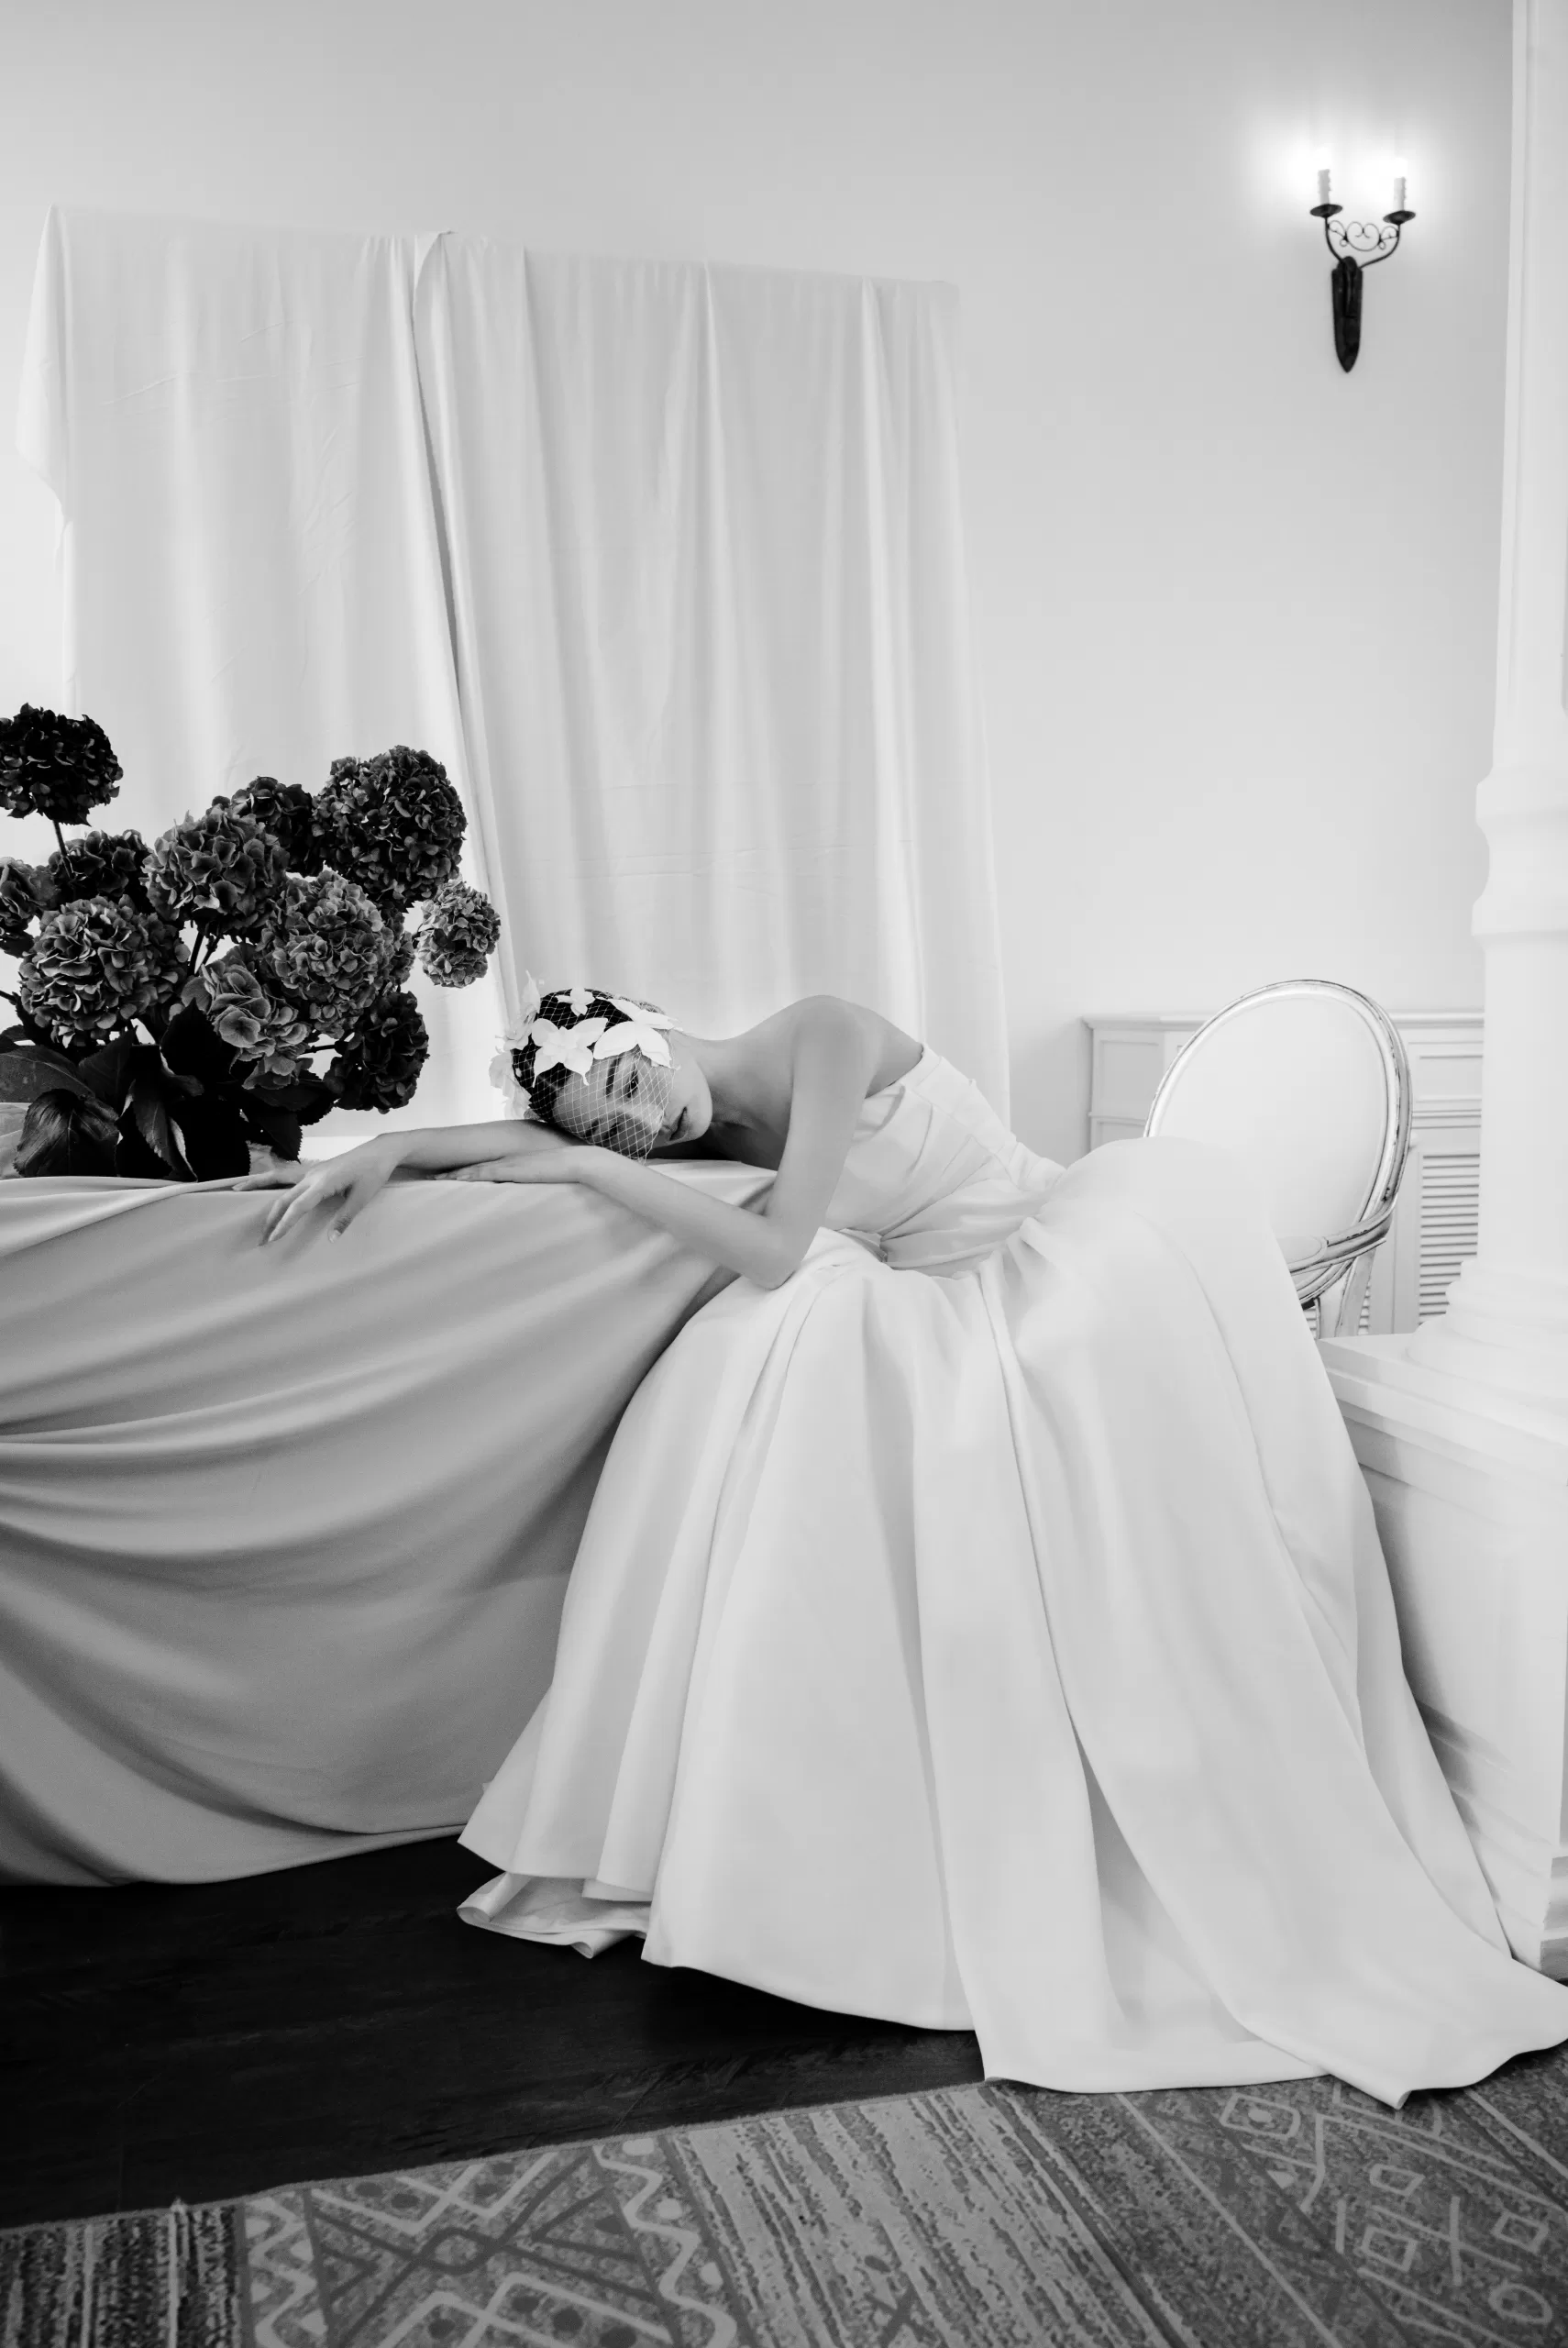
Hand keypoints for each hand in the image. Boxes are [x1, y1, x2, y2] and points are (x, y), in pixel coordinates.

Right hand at [244, 1140, 398, 1245]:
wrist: (379, 1151)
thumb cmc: (373, 1173)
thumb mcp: (363, 1198)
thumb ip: (345, 1219)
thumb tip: (331, 1240)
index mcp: (324, 1182)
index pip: (298, 1206)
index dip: (284, 1223)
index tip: (273, 1239)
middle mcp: (312, 1175)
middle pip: (283, 1197)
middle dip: (270, 1219)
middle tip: (260, 1240)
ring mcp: (310, 1170)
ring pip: (277, 1179)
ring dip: (258, 1187)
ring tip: (236, 1191)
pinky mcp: (312, 1170)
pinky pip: (285, 1174)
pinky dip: (268, 1178)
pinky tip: (257, 1182)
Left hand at [436, 1140, 602, 1185]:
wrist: (575, 1163)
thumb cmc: (565, 1174)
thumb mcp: (544, 1181)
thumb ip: (533, 1186)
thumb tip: (528, 1198)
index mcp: (513, 1163)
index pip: (483, 1168)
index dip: (465, 1172)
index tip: (449, 1178)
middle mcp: (505, 1161)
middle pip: (473, 1167)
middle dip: (452, 1172)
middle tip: (432, 1177)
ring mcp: (506, 1164)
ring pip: (472, 1169)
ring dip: (453, 1175)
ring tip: (433, 1179)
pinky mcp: (509, 1169)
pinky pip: (481, 1173)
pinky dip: (465, 1176)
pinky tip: (452, 1180)